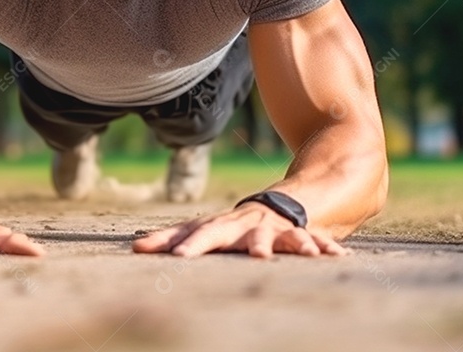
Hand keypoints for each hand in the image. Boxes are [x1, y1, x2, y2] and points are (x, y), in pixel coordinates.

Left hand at [132, 202, 347, 257]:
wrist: (285, 204)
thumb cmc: (235, 227)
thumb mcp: (208, 231)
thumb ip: (175, 240)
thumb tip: (134, 248)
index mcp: (217, 226)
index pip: (184, 231)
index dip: (163, 240)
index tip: (140, 249)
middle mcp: (239, 225)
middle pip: (215, 233)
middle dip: (199, 243)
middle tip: (182, 257)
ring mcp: (267, 229)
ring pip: (265, 237)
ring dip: (263, 246)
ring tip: (261, 258)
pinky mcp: (296, 235)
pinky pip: (309, 241)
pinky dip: (318, 246)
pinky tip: (327, 257)